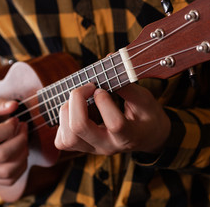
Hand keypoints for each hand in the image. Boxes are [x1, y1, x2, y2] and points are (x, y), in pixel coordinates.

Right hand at [0, 99, 27, 185]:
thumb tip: (14, 105)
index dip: (9, 128)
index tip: (15, 120)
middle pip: (2, 155)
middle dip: (20, 140)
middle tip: (24, 128)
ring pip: (7, 171)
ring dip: (22, 154)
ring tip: (23, 140)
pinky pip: (8, 180)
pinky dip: (20, 167)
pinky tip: (20, 153)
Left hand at [54, 83, 169, 154]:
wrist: (147, 137)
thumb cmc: (146, 115)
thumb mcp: (144, 99)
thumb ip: (126, 84)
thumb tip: (108, 59)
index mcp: (129, 136)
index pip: (114, 124)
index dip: (104, 101)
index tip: (102, 88)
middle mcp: (108, 146)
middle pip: (80, 128)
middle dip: (77, 100)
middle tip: (88, 86)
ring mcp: (93, 150)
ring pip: (67, 138)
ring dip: (67, 112)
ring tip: (78, 99)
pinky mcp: (81, 148)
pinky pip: (62, 141)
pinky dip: (62, 122)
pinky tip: (74, 111)